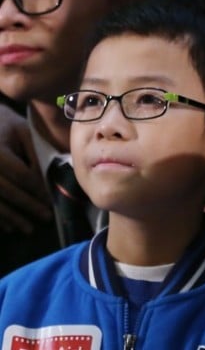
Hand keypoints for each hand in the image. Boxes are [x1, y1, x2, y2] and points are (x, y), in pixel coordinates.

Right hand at [0, 104, 50, 232]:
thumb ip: (33, 156)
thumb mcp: (23, 133)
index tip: (50, 202)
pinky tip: (8, 227)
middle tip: (45, 218)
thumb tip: (44, 181)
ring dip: (11, 217)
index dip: (37, 191)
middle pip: (9, 192)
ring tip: (28, 229)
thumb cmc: (5, 126)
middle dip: (28, 206)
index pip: (22, 177)